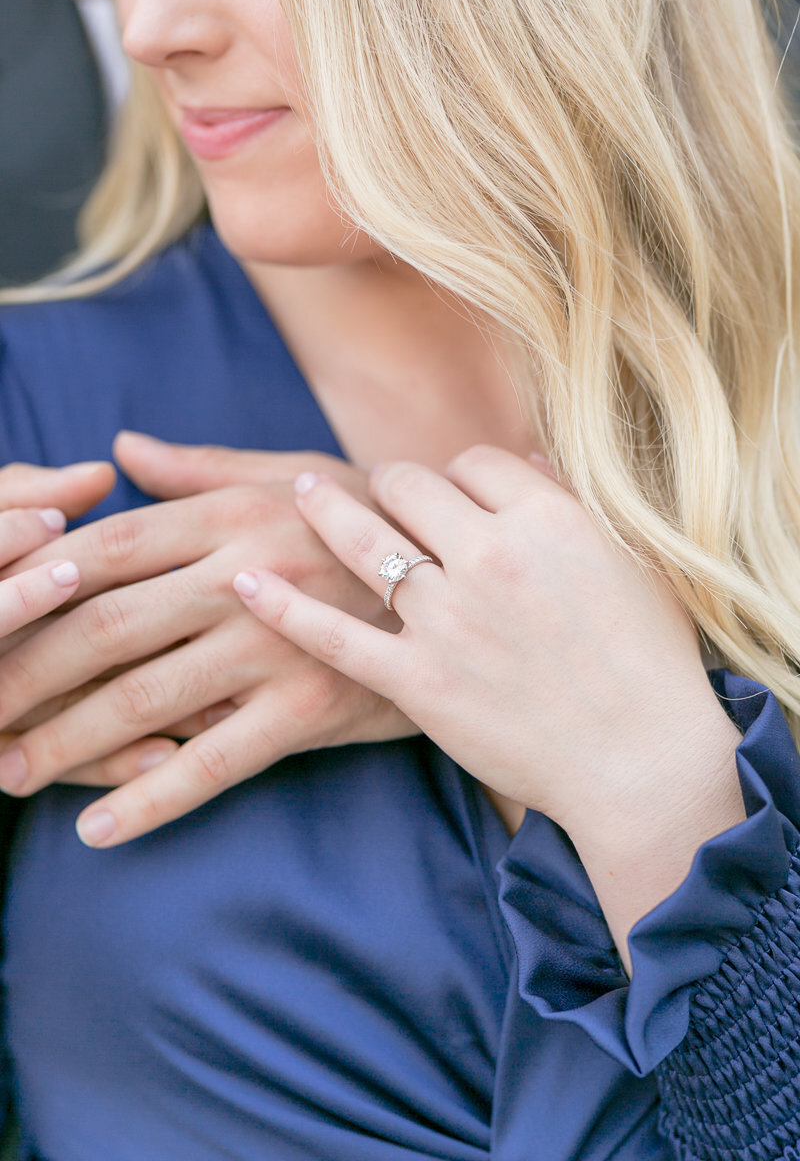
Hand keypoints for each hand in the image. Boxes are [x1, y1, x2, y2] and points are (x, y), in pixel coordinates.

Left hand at [0, 435, 413, 845]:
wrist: (478, 583)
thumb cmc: (376, 521)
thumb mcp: (295, 475)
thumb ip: (201, 467)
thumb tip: (117, 452)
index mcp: (232, 514)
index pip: (106, 548)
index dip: (33, 586)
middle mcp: (247, 573)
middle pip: (106, 624)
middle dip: (25, 672)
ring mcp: (279, 644)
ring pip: (148, 696)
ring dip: (67, 740)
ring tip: (6, 773)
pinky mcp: (312, 708)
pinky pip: (216, 760)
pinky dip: (151, 795)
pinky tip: (97, 828)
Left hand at [235, 446, 745, 963]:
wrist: (640, 761)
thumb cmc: (650, 662)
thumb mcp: (633, 563)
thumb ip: (572, 505)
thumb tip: (525, 460)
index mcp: (548, 518)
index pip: (475, 462)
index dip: (457, 473)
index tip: (450, 490)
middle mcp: (490, 554)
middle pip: (410, 486)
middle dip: (388, 483)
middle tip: (376, 489)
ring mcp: (447, 619)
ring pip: (364, 541)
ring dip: (326, 510)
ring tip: (303, 493)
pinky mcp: (416, 681)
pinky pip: (332, 635)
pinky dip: (283, 608)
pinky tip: (247, 584)